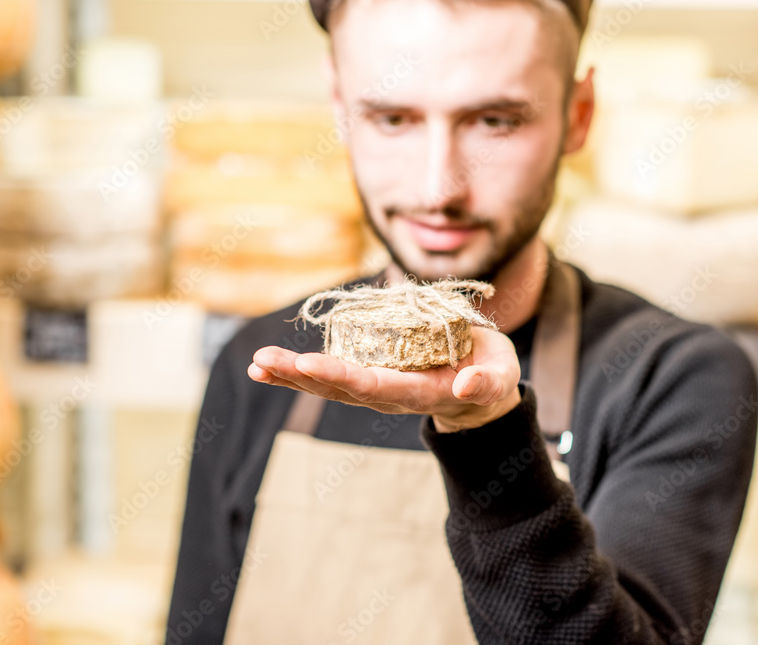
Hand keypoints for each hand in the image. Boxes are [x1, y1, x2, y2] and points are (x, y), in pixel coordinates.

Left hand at [248, 326, 521, 432]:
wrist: (478, 386)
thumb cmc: (491, 374)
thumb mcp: (501, 375)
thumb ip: (488, 381)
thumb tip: (467, 384)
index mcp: (421, 391)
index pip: (377, 385)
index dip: (342, 376)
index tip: (310, 365)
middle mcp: (390, 395)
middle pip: (341, 388)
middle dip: (301, 376)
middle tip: (266, 362)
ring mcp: (375, 390)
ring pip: (327, 386)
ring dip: (289, 376)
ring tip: (256, 364)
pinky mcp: (367, 378)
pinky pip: (326, 378)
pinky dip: (293, 374)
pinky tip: (262, 367)